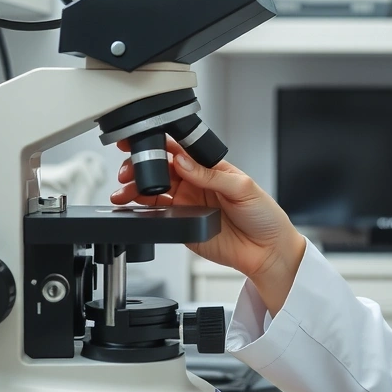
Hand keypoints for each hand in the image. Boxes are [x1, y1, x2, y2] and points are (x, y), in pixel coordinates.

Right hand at [110, 135, 305, 314]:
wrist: (267, 252)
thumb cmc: (264, 216)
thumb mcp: (242, 188)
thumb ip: (210, 175)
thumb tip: (182, 161)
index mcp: (211, 168)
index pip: (181, 150)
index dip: (160, 143)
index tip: (142, 139)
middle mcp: (196, 184)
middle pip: (161, 168)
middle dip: (141, 165)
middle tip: (130, 169)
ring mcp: (188, 203)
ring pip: (154, 189)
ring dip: (136, 186)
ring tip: (124, 188)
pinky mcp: (183, 223)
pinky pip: (157, 213)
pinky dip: (141, 207)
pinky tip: (131, 202)